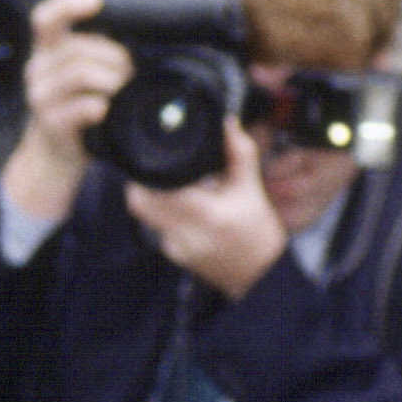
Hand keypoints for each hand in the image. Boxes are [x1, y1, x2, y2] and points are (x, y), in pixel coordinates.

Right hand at [0, 0, 129, 229]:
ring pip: (80, 72)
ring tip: (122, 90)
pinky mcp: (50, 123)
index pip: (46, 17)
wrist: (53, 160)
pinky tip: (107, 112)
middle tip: (130, 72)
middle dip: (114, 57)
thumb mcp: (82, 76)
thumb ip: (99, 51)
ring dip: (112, 80)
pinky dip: (101, 106)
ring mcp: (40, 97)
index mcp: (47, 51)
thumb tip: (140, 33)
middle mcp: (37, 69)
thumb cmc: (76, 111)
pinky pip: (83, 106)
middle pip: (78, 48)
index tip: (96, 0)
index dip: (69, 4)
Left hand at [123, 122, 284, 299]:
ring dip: (156, 198)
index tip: (155, 158)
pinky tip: (188, 208)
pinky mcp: (173, 256)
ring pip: (145, 215)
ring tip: (182, 189)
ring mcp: (174, 249)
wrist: (262, 277)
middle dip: (144, 182)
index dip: (144, 173)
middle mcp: (181, 235)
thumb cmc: (260, 236)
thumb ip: (239, 153)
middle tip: (162, 169)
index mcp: (201, 215)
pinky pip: (157, 228)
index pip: (148, 193)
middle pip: (138, 203)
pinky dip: (166, 214)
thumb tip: (228, 124)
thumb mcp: (252, 190)